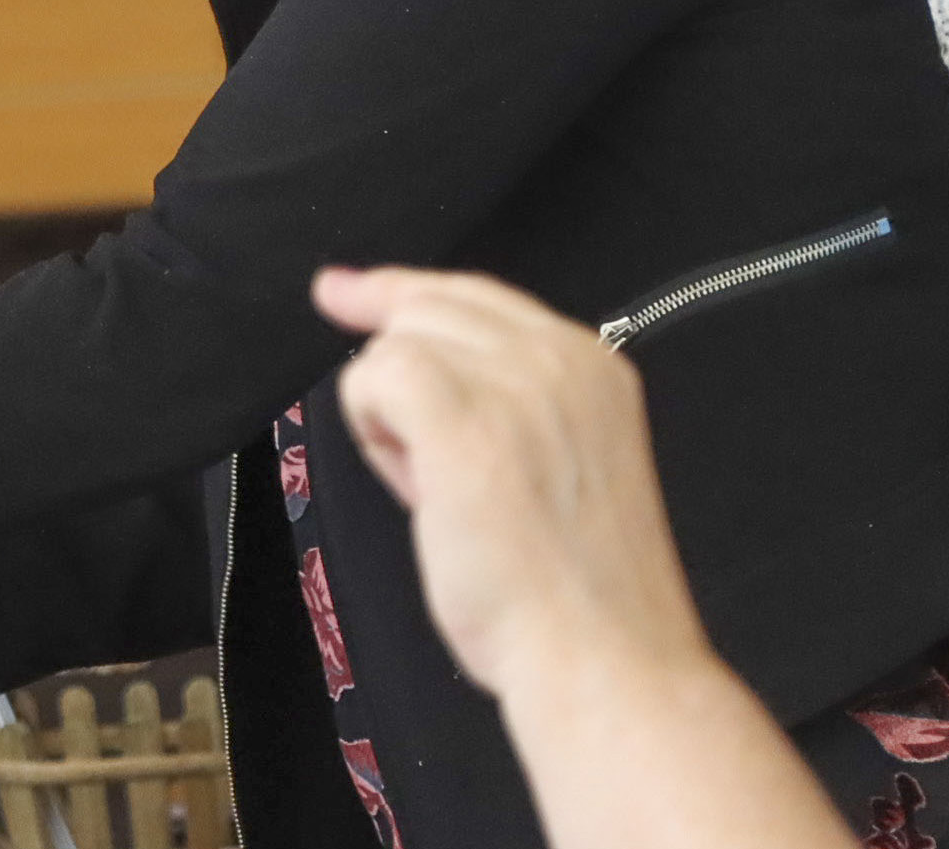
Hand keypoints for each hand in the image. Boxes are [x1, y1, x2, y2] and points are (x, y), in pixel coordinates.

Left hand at [313, 266, 709, 701]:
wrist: (601, 657)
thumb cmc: (571, 593)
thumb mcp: (560, 463)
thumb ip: (508, 406)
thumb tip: (412, 373)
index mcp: (595, 368)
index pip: (478, 297)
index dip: (403, 292)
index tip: (347, 290)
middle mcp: (562, 358)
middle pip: (428, 309)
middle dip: (400, 376)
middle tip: (422, 464)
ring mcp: (514, 381)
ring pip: (395, 346)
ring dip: (393, 420)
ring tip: (446, 496)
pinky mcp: (461, 415)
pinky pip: (372, 378)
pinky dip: (374, 431)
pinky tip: (419, 483)